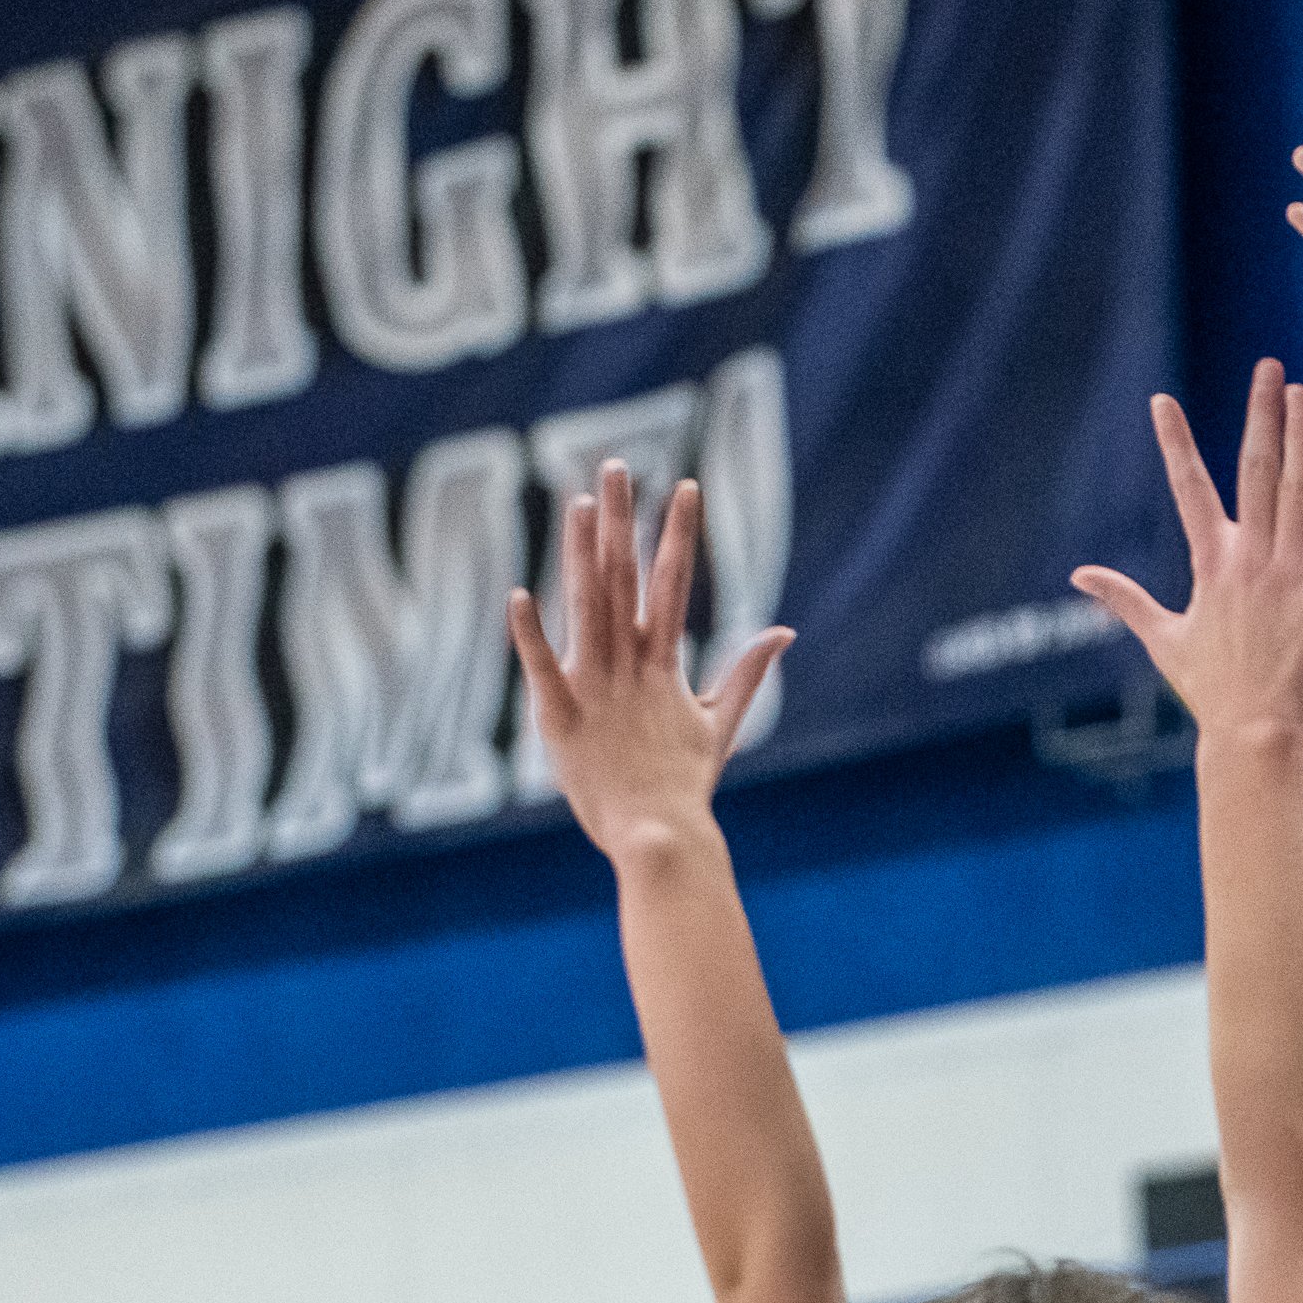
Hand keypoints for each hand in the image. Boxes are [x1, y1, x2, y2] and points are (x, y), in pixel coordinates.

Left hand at [509, 464, 794, 865]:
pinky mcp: (560, 719)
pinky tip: (517, 596)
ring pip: (585, 608)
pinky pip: (541, 670)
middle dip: (620, 519)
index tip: (684, 486)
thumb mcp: (718, 725)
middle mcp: (628, 666)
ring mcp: (594, 688)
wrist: (661, 837)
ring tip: (576, 503)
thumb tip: (784, 632)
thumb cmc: (684, 787)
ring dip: (580, 554)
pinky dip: (529, 635)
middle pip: (624, 578)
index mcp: (662, 665)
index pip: (672, 584)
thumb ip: (746, 674)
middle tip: (615, 465)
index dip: (679, 534)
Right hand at [1072, 363, 1302, 746]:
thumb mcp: (1163, 639)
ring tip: (1302, 394)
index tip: (1162, 401)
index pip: (1188, 489)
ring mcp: (1290, 574)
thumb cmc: (1211, 691)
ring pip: (1298, 491)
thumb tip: (1080, 574)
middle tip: (1267, 368)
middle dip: (1260, 415)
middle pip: (1254, 471)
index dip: (1174, 443)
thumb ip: (1124, 599)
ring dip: (1302, 439)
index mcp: (1211, 563)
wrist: (1253, 735)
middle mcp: (1249, 558)